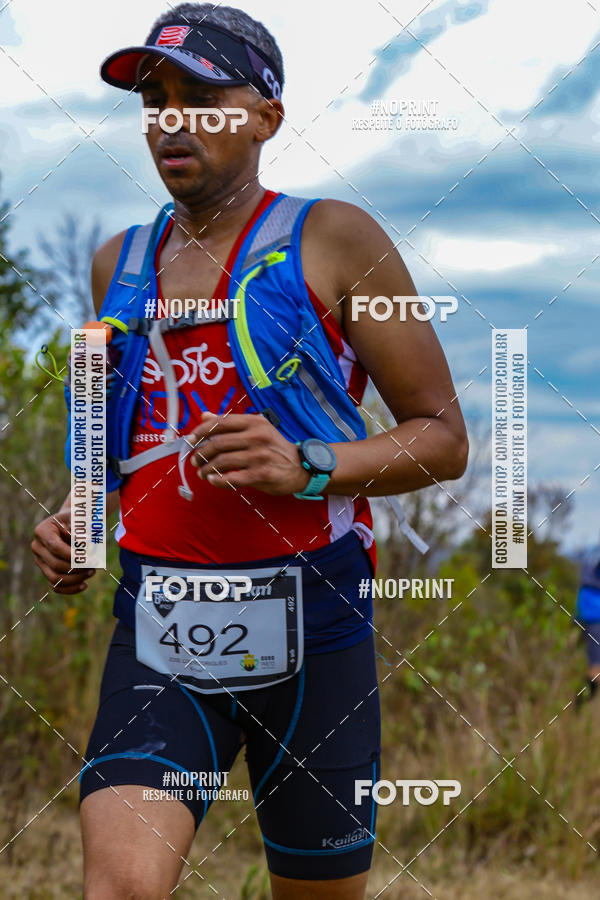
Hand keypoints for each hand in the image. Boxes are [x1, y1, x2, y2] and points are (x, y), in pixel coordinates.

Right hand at [31, 509, 95, 593]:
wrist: (73, 524)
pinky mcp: (47, 571)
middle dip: (78, 568)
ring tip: (92, 572)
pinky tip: (85, 585)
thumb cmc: (78, 520)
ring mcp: (40, 561)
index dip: (74, 556)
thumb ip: (82, 531)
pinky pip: (56, 586)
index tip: (93, 559)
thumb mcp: (81, 520)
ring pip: (55, 578)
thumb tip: (85, 545)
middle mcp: (37, 547)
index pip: (56, 548)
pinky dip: (70, 589)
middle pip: (56, 565)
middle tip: (95, 565)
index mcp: (42, 531)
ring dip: (76, 579)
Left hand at [187, 411, 310, 495]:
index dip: (200, 432)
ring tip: (202, 472)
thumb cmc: (274, 447)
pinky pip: (232, 478)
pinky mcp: (262, 474)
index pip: (220, 423)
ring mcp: (259, 456)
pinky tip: (212, 480)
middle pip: (218, 444)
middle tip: (194, 460)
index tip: (190, 440)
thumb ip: (230, 424)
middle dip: (200, 453)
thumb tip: (204, 415)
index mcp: (254, 422)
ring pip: (222, 461)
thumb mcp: (256, 429)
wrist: (301, 467)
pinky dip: (218, 480)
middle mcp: (256, 436)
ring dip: (206, 468)